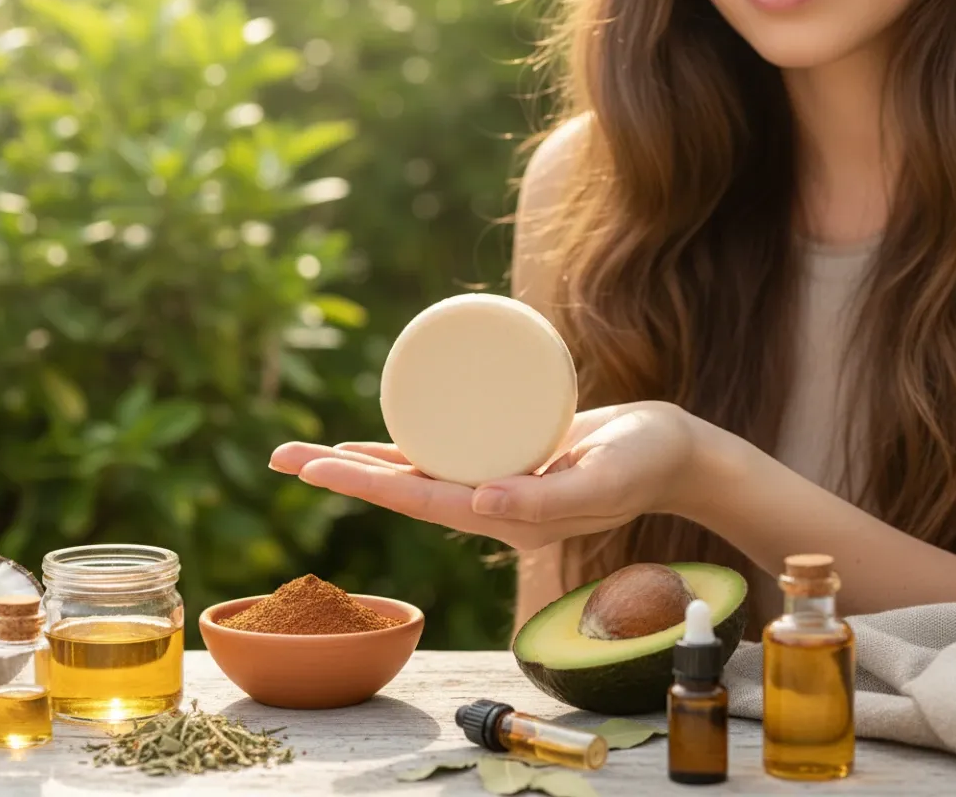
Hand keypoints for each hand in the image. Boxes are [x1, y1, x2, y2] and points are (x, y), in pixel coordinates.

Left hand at [268, 401, 736, 550]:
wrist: (675, 451)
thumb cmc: (646, 464)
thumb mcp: (602, 480)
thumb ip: (548, 497)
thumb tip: (478, 502)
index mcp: (504, 516)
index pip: (418, 501)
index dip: (362, 485)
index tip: (310, 470)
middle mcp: (490, 503)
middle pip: (401, 488)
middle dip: (339, 475)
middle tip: (279, 457)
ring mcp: (496, 481)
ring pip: (415, 472)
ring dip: (360, 463)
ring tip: (307, 452)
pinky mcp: (506, 454)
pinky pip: (442, 453)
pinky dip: (405, 446)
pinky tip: (377, 439)